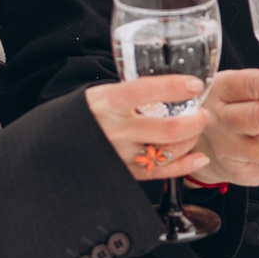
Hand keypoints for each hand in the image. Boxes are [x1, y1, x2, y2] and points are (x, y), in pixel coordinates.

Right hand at [85, 76, 211, 181]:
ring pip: (167, 151)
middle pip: (166, 129)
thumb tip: (171, 85)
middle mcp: (114, 130)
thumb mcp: (100, 96)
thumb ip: (130, 94)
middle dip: (194, 121)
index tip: (194, 84)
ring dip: (190, 140)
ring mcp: (120, 155)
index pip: (142, 92)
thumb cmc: (84, 116)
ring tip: (195, 130)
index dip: (171, 87)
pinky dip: (185, 166)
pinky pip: (160, 172)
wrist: (56, 148)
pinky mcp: (125, 173)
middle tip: (202, 113)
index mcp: (105, 103)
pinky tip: (199, 157)